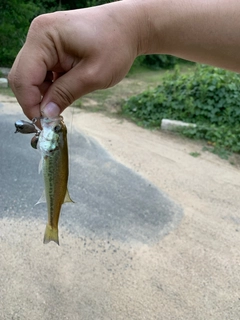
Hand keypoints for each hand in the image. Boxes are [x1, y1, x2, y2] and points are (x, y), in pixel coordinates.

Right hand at [8, 1, 143, 119]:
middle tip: (51, 120)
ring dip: (42, 95)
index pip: (24, 78)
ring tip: (61, 105)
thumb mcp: (93, 75)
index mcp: (44, 36)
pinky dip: (49, 88)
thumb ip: (65, 94)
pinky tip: (63, 93)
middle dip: (34, 101)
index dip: (30, 104)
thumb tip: (45, 114)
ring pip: (30, 77)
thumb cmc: (115, 45)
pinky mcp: (49, 49)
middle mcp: (38, 36)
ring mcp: (42, 42)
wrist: (127, 28)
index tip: (43, 124)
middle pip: (22, 77)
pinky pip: (41, 73)